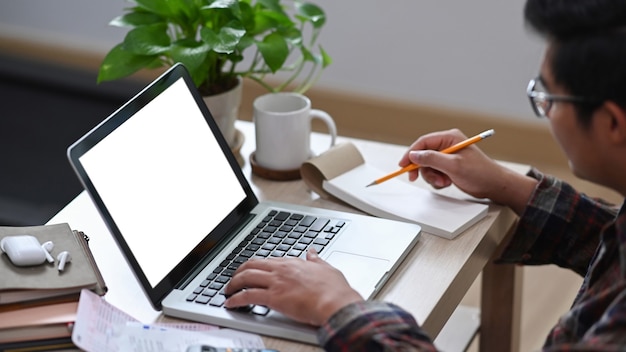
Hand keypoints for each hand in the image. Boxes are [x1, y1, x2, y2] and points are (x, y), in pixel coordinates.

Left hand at [224, 250, 363, 325]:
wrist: (336, 303)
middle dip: (239, 271)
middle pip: (252, 264)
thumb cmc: (334, 290)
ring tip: (227, 290)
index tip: (252, 271)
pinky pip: (247, 296)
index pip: (268, 260)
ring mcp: (276, 282)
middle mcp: (282, 269)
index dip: (257, 266)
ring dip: (233, 284)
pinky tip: (230, 303)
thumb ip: (316, 260)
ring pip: (246, 277)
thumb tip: (312, 252)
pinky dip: (235, 299)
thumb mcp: (327, 268)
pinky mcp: (273, 297)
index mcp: (293, 262)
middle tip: (234, 279)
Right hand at [398, 129, 536, 213]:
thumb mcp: (453, 166)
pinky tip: (446, 182)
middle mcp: (448, 145)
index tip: (402, 164)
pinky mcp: (449, 167)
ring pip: (427, 165)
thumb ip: (432, 159)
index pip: (424, 142)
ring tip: (443, 182)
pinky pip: (434, 172)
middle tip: (415, 177)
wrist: (493, 185)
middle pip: (423, 154)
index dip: (411, 153)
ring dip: (431, 176)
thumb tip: (414, 155)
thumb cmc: (480, 172)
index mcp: (450, 138)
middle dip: (422, 168)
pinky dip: (437, 180)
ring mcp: (448, 156)